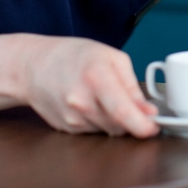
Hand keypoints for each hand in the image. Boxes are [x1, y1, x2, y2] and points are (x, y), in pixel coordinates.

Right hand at [22, 36, 159, 137]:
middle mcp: (81, 102)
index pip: (122, 112)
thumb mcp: (111, 58)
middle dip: (132, 120)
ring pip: (108, 131)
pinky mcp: (66, 129)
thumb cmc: (74, 56)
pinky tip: (91, 103)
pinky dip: (100, 121)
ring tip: (104, 97)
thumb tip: (148, 111)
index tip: (154, 127)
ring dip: (115, 121)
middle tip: (134, 105)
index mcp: (96, 78)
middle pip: (119, 126)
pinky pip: (94, 131)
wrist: (33, 66)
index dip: (142, 125)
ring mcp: (71, 118)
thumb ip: (133, 86)